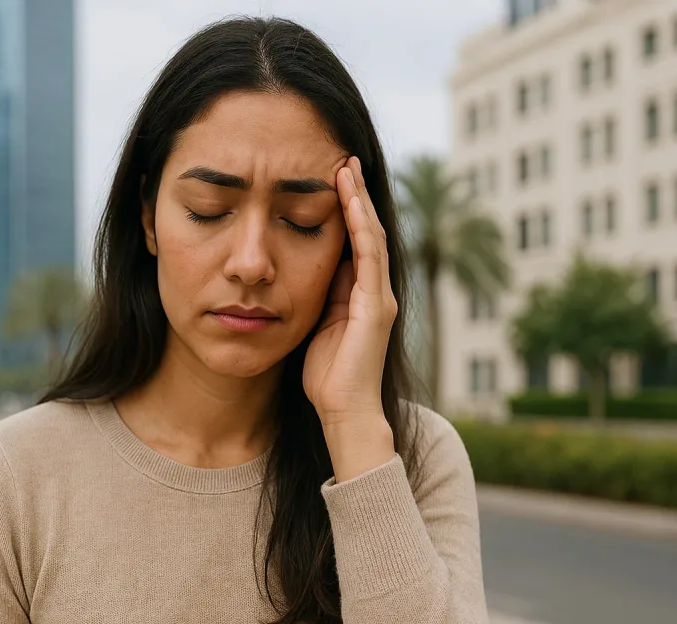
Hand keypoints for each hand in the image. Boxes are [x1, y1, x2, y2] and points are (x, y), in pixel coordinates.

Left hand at [303, 157, 396, 478]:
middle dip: (353, 194)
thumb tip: (296, 271)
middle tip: (342, 158)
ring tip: (345, 166)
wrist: (345, 412)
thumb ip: (315, 298)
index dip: (343, 208)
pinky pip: (369, 254)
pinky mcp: (377, 304)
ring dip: (357, 199)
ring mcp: (380, 296)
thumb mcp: (314, 326)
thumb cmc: (327, 378)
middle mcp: (375, 290)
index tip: (328, 177)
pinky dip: (360, 223)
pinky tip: (349, 198)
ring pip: (371, 235)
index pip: (353, 241)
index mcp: (359, 295)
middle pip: (366, 230)